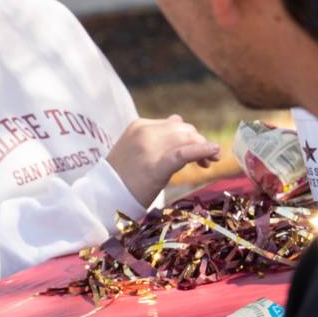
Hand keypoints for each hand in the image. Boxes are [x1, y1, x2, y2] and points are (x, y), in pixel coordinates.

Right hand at [107, 115, 222, 206]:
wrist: (104, 197)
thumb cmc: (122, 176)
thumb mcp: (136, 147)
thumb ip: (157, 133)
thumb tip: (178, 119)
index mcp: (139, 126)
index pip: (174, 124)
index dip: (190, 136)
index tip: (199, 151)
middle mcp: (145, 132)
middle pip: (184, 130)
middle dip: (199, 142)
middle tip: (209, 160)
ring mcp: (150, 148)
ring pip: (187, 140)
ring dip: (203, 148)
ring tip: (209, 162)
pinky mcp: (156, 166)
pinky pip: (184, 154)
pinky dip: (201, 151)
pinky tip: (213, 151)